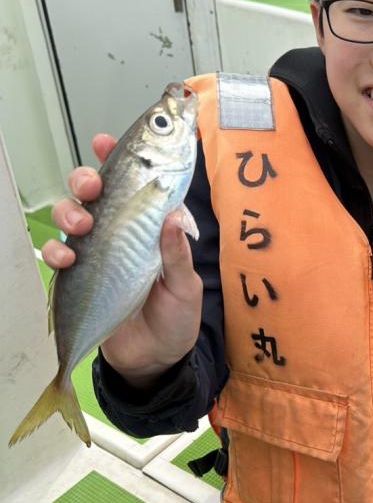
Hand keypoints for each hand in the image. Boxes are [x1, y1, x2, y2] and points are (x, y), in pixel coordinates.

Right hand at [41, 134, 202, 388]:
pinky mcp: (80, 276)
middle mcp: (121, 231)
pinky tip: (69, 260)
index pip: (133, 181)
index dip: (117, 156)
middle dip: (85, 179)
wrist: (157, 361)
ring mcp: (97, 252)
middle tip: (91, 187)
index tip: (105, 142)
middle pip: (94, 191)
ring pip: (71, 215)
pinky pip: (59, 256)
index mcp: (151, 224)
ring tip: (82, 225)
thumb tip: (173, 218)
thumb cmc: (176, 317)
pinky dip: (57, 253)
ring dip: (70, 212)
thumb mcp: (185, 286)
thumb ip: (177, 254)